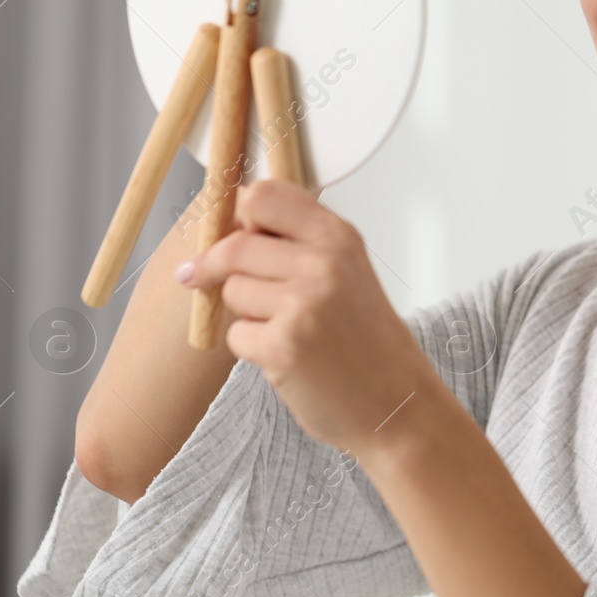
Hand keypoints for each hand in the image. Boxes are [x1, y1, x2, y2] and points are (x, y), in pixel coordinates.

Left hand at [175, 179, 440, 462]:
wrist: (397, 402)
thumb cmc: (368, 340)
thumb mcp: (348, 271)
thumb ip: (300, 243)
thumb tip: (230, 225)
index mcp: (339, 237)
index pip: (264, 195)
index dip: (238, 213)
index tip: (230, 232)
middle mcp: (323, 264)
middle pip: (235, 244)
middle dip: (214, 264)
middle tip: (200, 277)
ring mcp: (303, 305)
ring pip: (232, 290)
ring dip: (243, 310)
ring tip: (282, 327)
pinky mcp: (282, 346)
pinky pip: (236, 334)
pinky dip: (251, 347)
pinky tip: (285, 356)